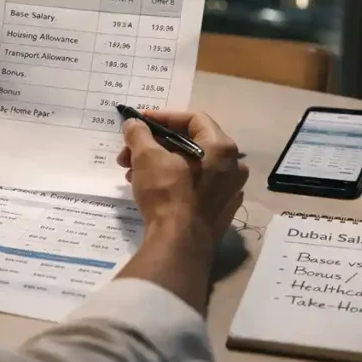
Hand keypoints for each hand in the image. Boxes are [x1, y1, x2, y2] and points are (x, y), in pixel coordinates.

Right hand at [115, 111, 247, 313]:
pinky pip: (195, 187)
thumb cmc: (167, 193)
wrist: (179, 245)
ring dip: (159, 164)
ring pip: (190, 166)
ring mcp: (229, 192)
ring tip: (131, 174)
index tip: (140, 121)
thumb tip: (134, 123)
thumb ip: (139, 134)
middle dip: (155, 145)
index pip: (193, 118)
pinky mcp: (220, 212)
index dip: (163, 116)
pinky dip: (173, 182)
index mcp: (222, 148)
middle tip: (129, 152)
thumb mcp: (147, 157)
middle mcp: (233, 167)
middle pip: (189, 143)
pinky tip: (149, 189)